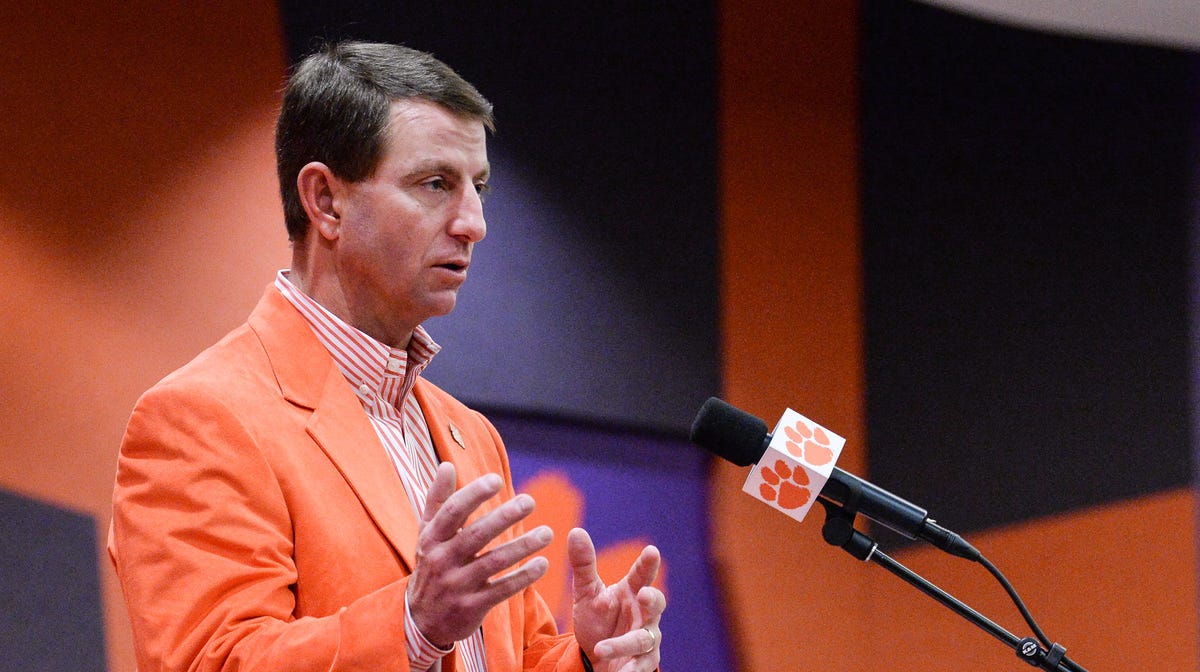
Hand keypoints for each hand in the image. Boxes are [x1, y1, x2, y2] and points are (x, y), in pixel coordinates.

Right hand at [406, 462, 553, 646]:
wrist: (421, 620)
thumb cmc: (431, 566)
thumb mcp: (427, 534)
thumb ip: (437, 500)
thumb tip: (446, 466)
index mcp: (432, 538)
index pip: (452, 512)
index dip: (474, 494)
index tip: (497, 479)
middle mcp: (442, 561)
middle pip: (476, 535)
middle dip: (504, 517)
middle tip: (530, 501)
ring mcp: (457, 585)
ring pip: (493, 562)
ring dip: (522, 546)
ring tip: (547, 533)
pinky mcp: (471, 607)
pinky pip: (502, 590)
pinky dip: (523, 577)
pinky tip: (543, 564)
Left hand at [569, 528, 664, 671]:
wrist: (595, 657)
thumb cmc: (597, 619)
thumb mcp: (586, 593)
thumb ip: (583, 565)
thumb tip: (575, 531)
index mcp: (632, 592)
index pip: (642, 575)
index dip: (648, 564)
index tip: (652, 551)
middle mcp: (644, 613)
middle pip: (656, 604)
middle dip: (652, 600)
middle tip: (644, 595)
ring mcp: (647, 638)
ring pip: (644, 639)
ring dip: (624, 644)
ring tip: (602, 649)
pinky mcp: (644, 662)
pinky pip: (642, 666)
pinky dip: (631, 670)